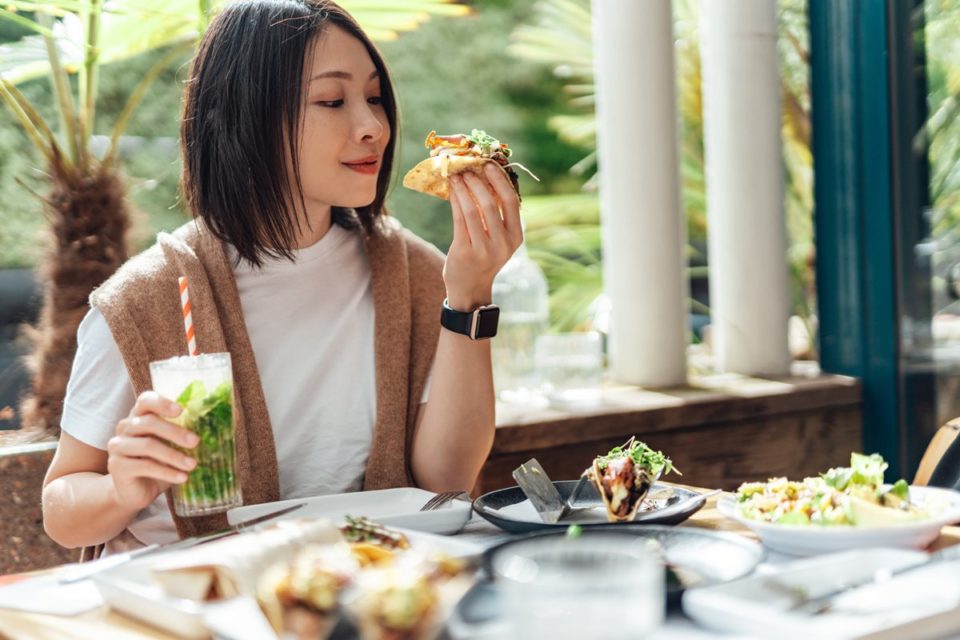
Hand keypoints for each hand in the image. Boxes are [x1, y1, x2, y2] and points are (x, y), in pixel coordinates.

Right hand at [106, 391, 197, 511]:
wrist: (135, 492)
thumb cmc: (158, 464)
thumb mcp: (172, 447)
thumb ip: (183, 435)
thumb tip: (215, 429)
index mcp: (139, 417)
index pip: (145, 400)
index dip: (162, 403)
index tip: (181, 410)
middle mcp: (125, 427)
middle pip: (149, 422)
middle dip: (176, 432)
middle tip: (196, 442)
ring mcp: (118, 446)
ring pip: (148, 445)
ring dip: (174, 456)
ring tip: (193, 465)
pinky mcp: (116, 466)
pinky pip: (144, 466)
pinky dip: (166, 472)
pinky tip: (182, 478)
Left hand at [444, 163, 522, 309]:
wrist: (470, 288)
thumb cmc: (484, 257)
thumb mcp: (498, 240)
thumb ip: (497, 216)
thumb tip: (485, 178)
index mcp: (516, 237)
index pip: (512, 202)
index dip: (500, 181)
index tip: (489, 166)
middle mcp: (503, 244)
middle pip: (491, 203)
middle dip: (477, 182)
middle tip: (467, 169)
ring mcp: (484, 249)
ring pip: (472, 210)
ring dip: (463, 189)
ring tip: (456, 177)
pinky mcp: (465, 252)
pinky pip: (459, 220)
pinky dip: (455, 201)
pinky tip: (451, 191)